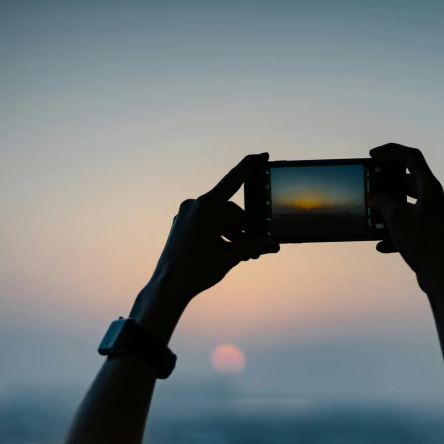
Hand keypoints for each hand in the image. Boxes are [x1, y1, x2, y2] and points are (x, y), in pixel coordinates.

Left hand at [132, 153, 279, 340]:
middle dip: (246, 227)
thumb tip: (275, 244)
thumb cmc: (197, 271)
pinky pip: (208, 222)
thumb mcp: (231, 256)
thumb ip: (254, 246)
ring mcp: (186, 214)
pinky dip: (222, 233)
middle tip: (259, 247)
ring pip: (221, 217)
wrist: (167, 287)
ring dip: (235, 233)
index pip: (233, 180)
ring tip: (245, 254)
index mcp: (205, 207)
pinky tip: (229, 250)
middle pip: (231, 210)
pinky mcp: (183, 224)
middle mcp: (194, 205)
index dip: (249, 166)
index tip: (263, 155)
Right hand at [370, 143, 443, 294]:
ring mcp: (436, 215)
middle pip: (409, 181)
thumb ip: (383, 202)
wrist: (440, 276)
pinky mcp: (432, 232)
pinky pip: (411, 224)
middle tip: (371, 188)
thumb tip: (376, 196)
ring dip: (390, 210)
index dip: (391, 151)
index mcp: (431, 189)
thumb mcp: (396, 220)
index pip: (412, 158)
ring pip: (408, 204)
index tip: (373, 155)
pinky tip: (382, 244)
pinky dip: (396, 230)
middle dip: (388, 185)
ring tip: (373, 217)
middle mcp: (436, 199)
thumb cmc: (423, 245)